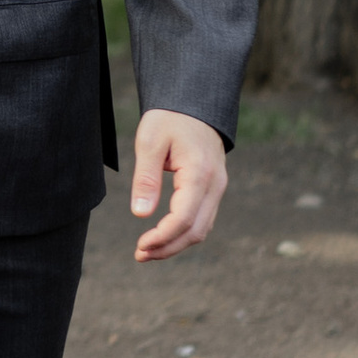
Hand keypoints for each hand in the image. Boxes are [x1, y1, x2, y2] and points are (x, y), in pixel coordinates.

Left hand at [130, 106, 225, 259]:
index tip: (140, 246)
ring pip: (202, 228)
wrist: (193, 103)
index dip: (162, 238)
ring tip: (148, 250)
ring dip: (176, 243)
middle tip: (140, 255)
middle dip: (168, 248)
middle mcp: (215, 185)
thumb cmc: (168, 118)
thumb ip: (146, 178)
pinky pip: (202, 218)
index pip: (183, 219)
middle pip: (196, 231)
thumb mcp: (150, 142)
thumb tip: (140, 214)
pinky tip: (164, 236)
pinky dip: (184, 232)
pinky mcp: (213, 188)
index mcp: (200, 174)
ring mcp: (218, 188)